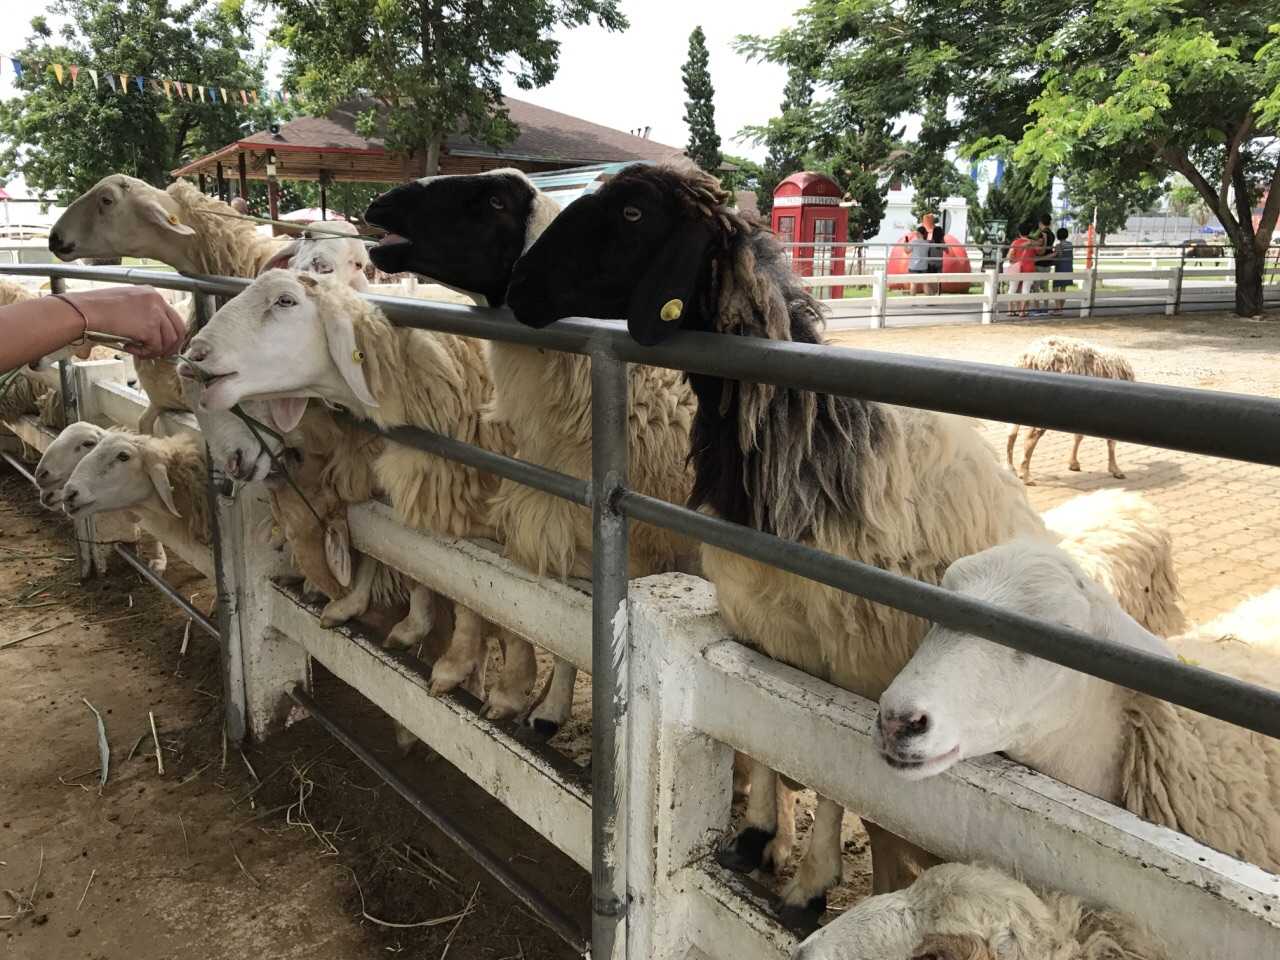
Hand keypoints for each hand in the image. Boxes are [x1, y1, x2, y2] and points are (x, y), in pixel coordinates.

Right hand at [64, 286, 186, 357]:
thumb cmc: (96, 308)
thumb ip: (141, 314)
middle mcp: (157, 300)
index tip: (163, 343)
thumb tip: (151, 334)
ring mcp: (155, 314)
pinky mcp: (150, 328)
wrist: (84, 311)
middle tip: (161, 354)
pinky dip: (144, 353)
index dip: (170, 332)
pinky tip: (129, 348)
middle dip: (171, 345)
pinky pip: (156, 347)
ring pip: (169, 340)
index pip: (172, 315)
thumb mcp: (125, 303)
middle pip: (178, 328)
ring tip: (139, 351)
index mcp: (151, 293)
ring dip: (155, 351)